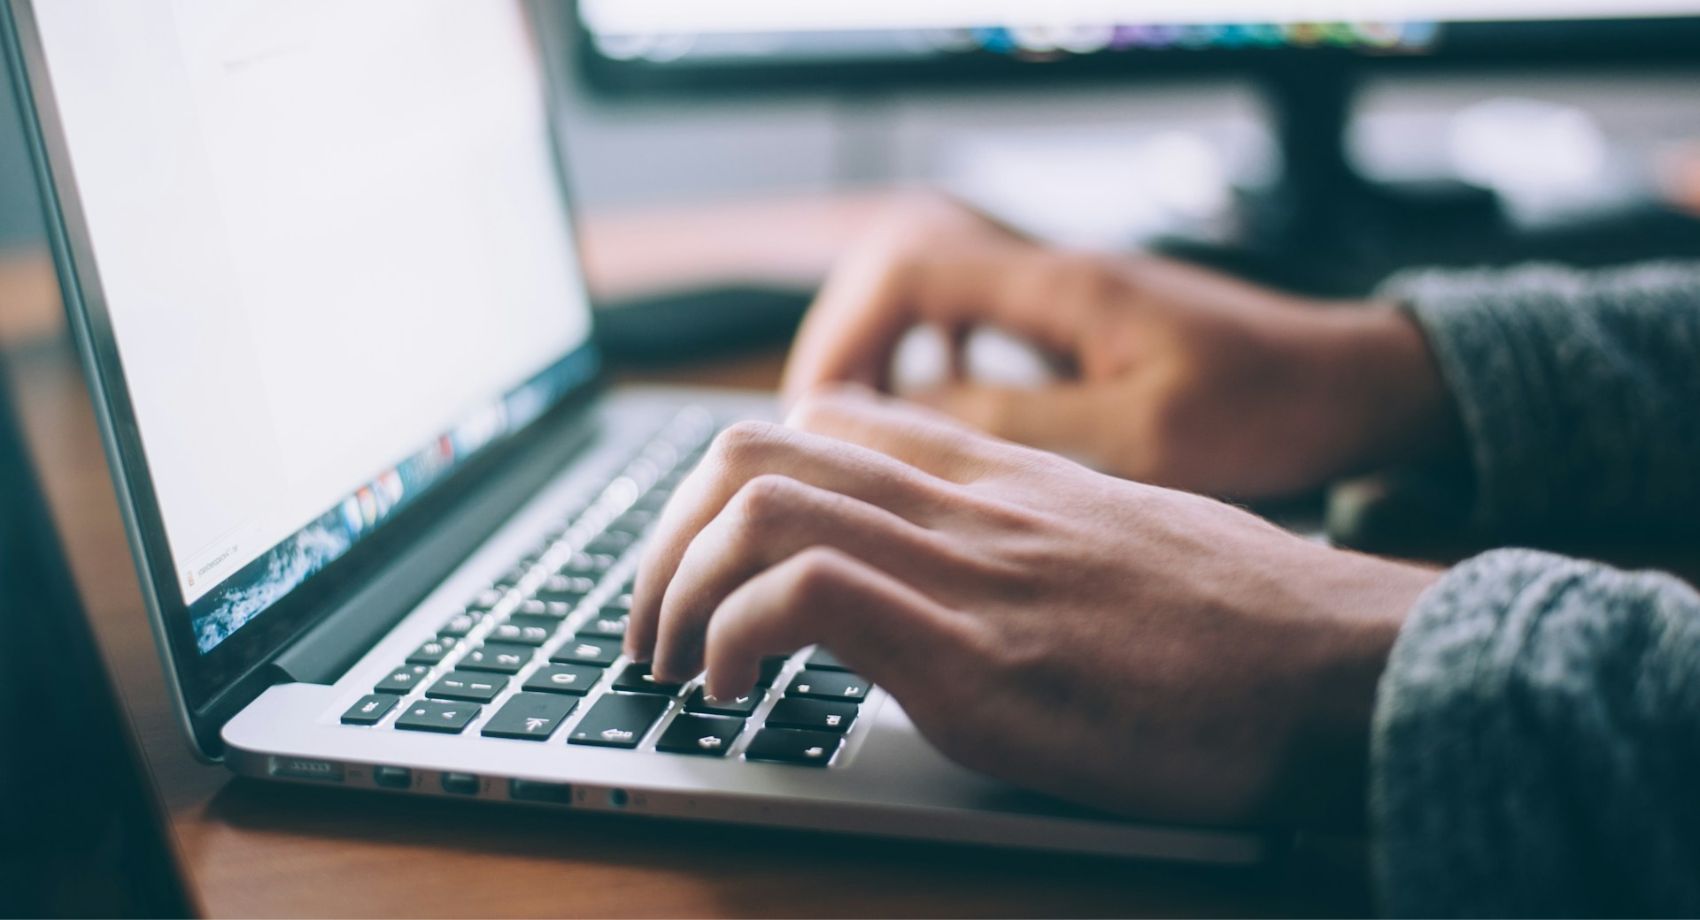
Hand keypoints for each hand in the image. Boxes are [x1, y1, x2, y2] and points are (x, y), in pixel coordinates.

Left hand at [627, 387, 1439, 825]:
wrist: (1348, 666)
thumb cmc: (1249, 624)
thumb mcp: (1123, 543)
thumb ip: (1029, 535)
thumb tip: (965, 576)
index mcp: (1001, 476)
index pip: (825, 419)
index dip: (732, 483)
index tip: (710, 559)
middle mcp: (969, 503)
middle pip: (756, 447)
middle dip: (666, 536)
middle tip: (654, 621)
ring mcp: (970, 571)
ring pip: (758, 503)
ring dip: (675, 587)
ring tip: (673, 664)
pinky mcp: (978, 657)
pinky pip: (805, 595)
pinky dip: (733, 637)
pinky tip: (734, 692)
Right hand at [782, 195, 1458, 498]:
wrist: (1354, 385)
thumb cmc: (1270, 409)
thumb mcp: (1143, 437)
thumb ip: (1020, 425)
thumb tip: (906, 421)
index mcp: (1061, 287)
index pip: (908, 268)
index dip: (845, 335)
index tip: (819, 413)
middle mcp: (1053, 275)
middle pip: (902, 269)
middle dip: (848, 343)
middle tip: (822, 429)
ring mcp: (1067, 297)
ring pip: (935, 296)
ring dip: (887, 353)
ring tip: (862, 430)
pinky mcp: (1082, 326)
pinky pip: (976, 324)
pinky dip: (936, 364)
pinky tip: (940, 419)